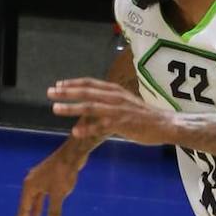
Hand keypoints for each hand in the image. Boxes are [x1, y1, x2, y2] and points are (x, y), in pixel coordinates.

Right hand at [13, 147, 83, 215]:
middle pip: (27, 202)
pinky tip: (45, 206)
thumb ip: (54, 211)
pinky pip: (42, 193)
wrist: (71, 154)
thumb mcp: (58, 194)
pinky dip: (42, 202)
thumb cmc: (63, 173)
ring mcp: (39, 178)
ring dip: (35, 209)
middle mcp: (31, 182)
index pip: (24, 207)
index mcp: (30, 186)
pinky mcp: (48, 176)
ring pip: (35, 198)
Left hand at [48, 77, 174, 143]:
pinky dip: (88, 129)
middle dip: (66, 92)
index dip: (73, 83)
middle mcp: (115, 97)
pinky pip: (102, 126)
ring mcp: (118, 110)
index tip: (58, 84)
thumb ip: (108, 101)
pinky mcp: (123, 124)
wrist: (165, 124)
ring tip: (55, 109)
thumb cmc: (143, 116)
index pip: (90, 83)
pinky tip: (75, 132)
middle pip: (87, 92)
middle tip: (50, 93)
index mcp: (115, 90)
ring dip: (72, 108)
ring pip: (91, 107)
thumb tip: (91, 103)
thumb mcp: (124, 102)